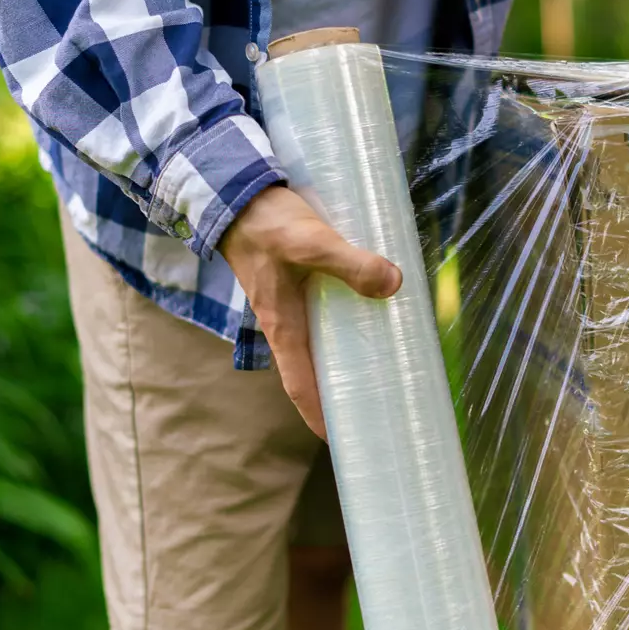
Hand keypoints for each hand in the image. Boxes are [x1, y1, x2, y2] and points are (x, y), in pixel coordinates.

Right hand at [220, 185, 402, 438]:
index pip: (301, 386)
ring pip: (325, 339)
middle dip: (343, 391)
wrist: (235, 188)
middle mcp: (286, 321)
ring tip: (387, 363)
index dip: (320, 417)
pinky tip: (376, 308)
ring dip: (350, 353)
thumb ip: (350, 262)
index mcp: (283, 326)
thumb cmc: (266, 221)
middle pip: (317, 369)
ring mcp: (292, 301)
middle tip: (379, 406)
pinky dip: (348, 318)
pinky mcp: (299, 278)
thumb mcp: (310, 242)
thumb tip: (392, 285)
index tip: (341, 441)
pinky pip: (327, 309)